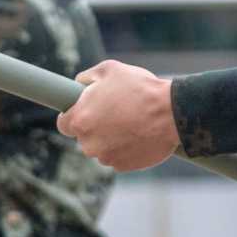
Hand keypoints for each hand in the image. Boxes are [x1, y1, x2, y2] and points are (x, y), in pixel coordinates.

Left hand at [58, 60, 177, 170]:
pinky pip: (118, 157)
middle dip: (95, 126)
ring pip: (101, 148)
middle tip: (115, 112)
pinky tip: (139, 134)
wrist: (173, 112)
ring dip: (111, 138)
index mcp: (80, 119)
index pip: (63, 124)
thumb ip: (86, 77)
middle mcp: (88, 142)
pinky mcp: (123, 166)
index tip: (83, 111)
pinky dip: (125, 148)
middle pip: (84, 137)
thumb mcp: (110, 69)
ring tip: (131, 122)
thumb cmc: (141, 88)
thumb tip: (78, 84)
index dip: (72, 116)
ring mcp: (106, 157)